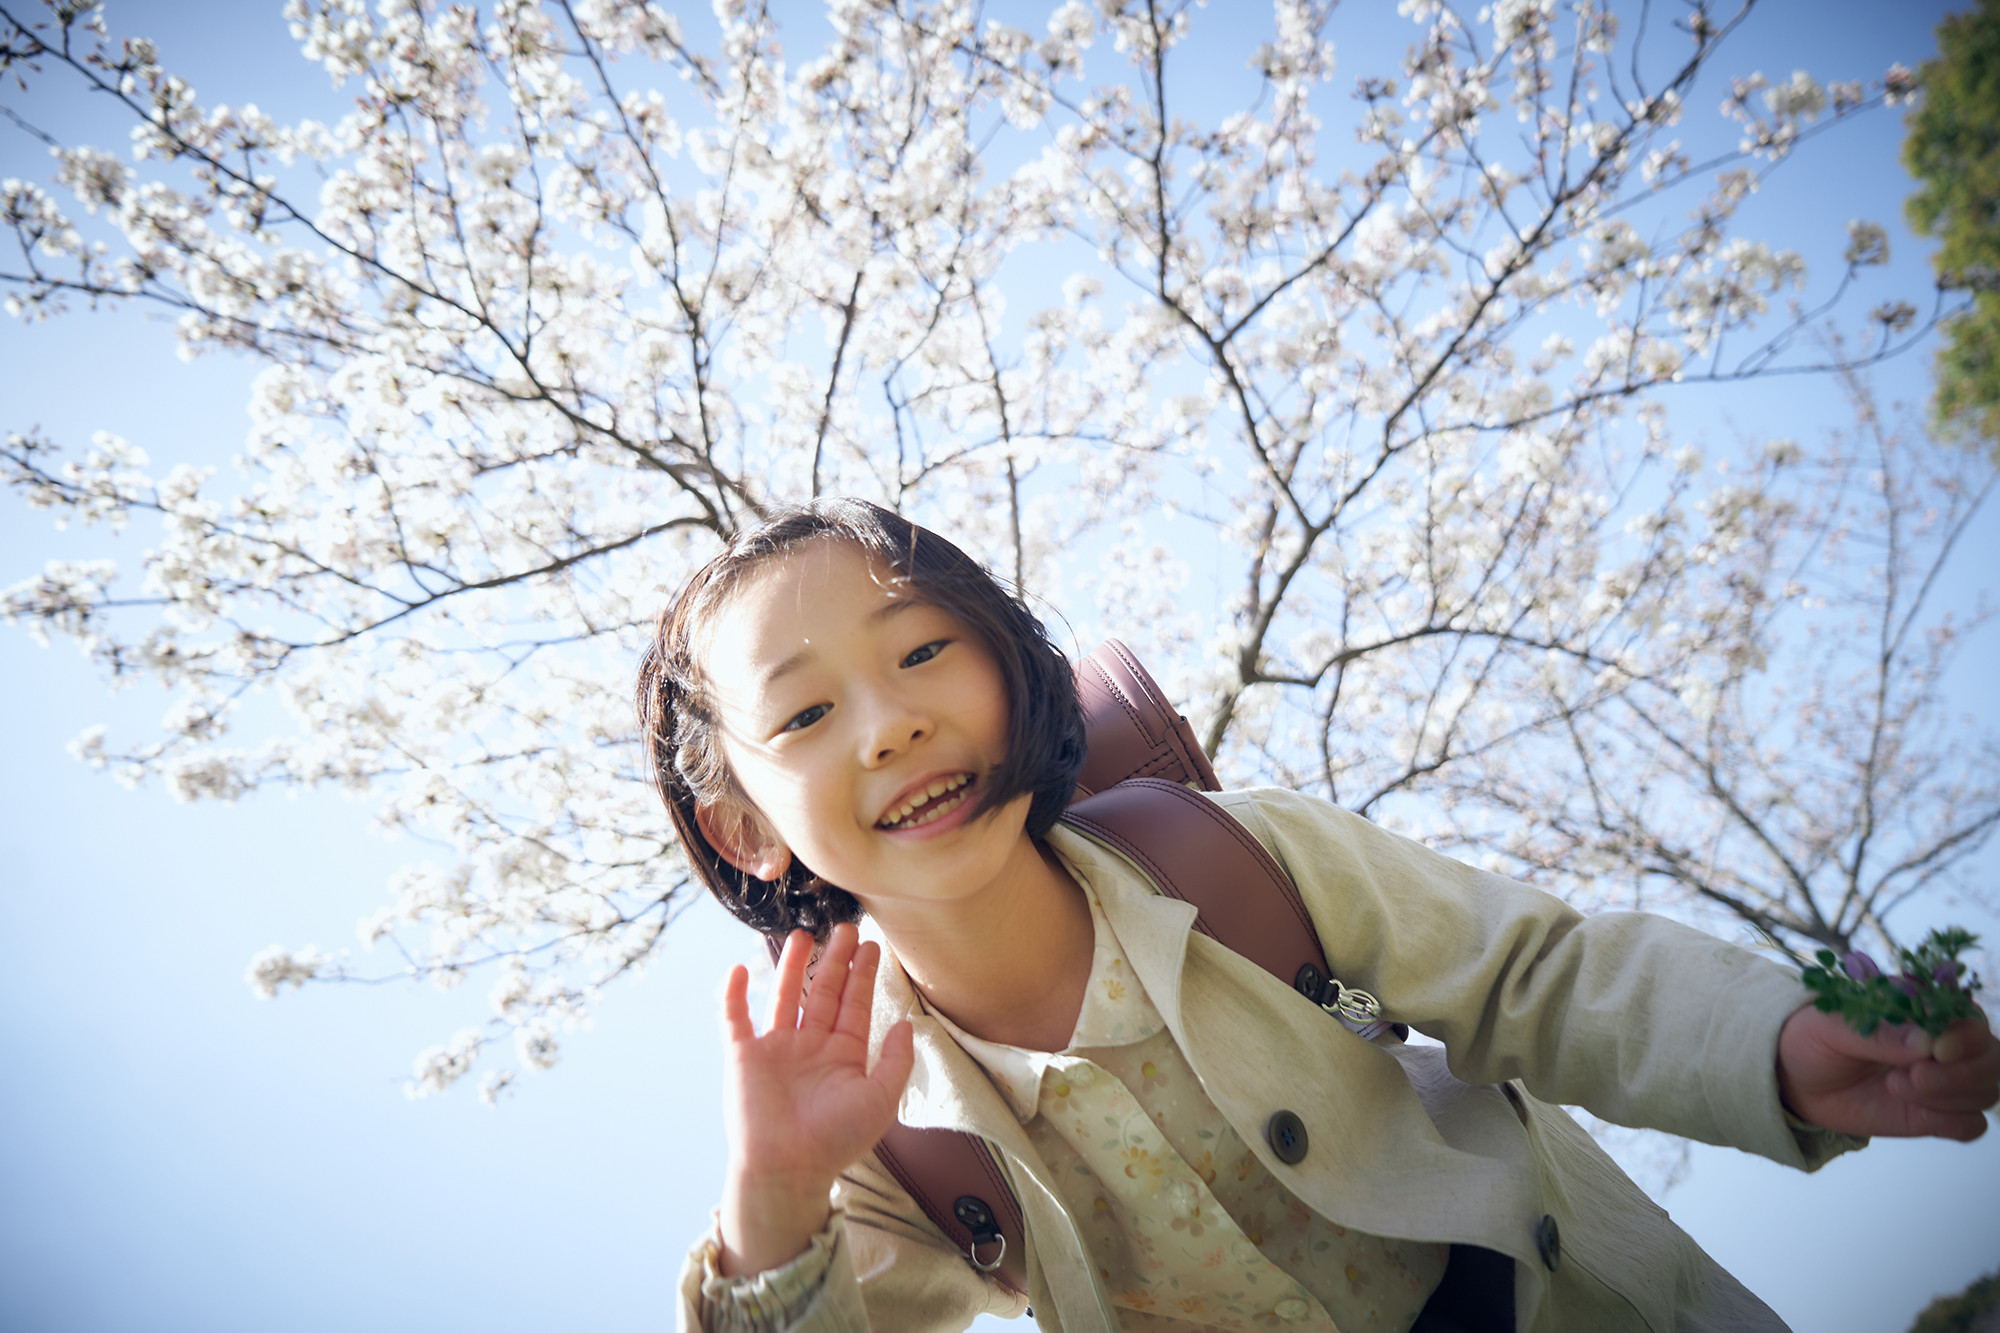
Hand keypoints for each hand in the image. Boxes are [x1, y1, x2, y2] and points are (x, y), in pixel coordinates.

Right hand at [717, 923, 914, 1276]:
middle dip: (835, 961)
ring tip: (802, 934)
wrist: (787, 1169)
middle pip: (824, 993)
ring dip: (792, 966)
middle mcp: (810, 1048)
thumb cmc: (835, 1140)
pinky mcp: (744, 1057)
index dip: (863, 976)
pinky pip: (736, 1018)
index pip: (855, 1006)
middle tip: (846, 927)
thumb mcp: (880, 1100)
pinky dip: (735, 994)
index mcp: (843, 1057)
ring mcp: (777, 1050)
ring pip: (785, 996)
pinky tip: (740, 968)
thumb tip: (908, 1024)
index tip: (872, 945)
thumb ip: (897, 1061)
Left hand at [1777, 1004, 1999, 1140]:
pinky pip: (1972, 1125)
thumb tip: (1928, 1042)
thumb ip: (1879, 1033)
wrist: (1795, 1078)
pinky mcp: (1936, 1114)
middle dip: (1963, 1072)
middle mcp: (1944, 1043)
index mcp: (1923, 1008)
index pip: (1970, 1018)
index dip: (1964, 1035)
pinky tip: (1916, 1112)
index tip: (1937, 1049)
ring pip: (1987, 1091)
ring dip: (1950, 1096)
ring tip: (1894, 1086)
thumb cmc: (1812, 1038)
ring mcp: (1944, 1080)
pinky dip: (1953, 1122)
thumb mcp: (1832, 1027)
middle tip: (1915, 1077)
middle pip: (1993, 1057)